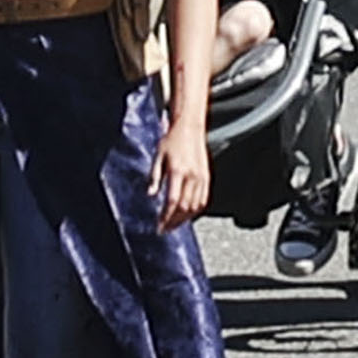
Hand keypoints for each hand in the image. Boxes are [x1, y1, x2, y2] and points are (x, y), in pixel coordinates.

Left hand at [150, 112, 210, 230]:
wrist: (189, 128)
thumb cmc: (171, 141)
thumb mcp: (158, 157)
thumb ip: (154, 177)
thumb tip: (151, 195)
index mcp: (177, 171)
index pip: (172, 201)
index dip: (166, 217)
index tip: (159, 226)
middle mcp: (191, 176)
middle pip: (184, 207)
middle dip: (174, 221)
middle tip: (165, 229)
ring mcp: (201, 178)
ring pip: (195, 206)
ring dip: (184, 219)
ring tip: (174, 224)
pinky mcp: (206, 178)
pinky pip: (203, 200)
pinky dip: (195, 210)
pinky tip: (187, 214)